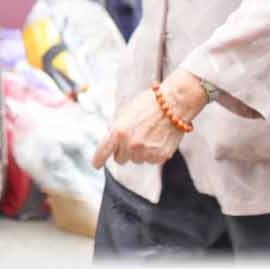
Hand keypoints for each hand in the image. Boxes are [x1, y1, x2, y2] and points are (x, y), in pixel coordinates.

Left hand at [92, 73, 206, 169]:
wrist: (173, 104)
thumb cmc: (148, 104)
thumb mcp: (125, 112)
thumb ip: (116, 128)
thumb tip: (111, 140)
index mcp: (118, 132)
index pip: (103, 152)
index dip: (98, 160)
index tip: (96, 164)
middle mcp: (130, 145)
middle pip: (120, 159)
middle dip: (123, 151)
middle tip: (132, 138)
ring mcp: (145, 152)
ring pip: (136, 160)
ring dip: (138, 152)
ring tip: (147, 135)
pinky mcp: (159, 157)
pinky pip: (150, 160)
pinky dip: (152, 153)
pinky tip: (157, 139)